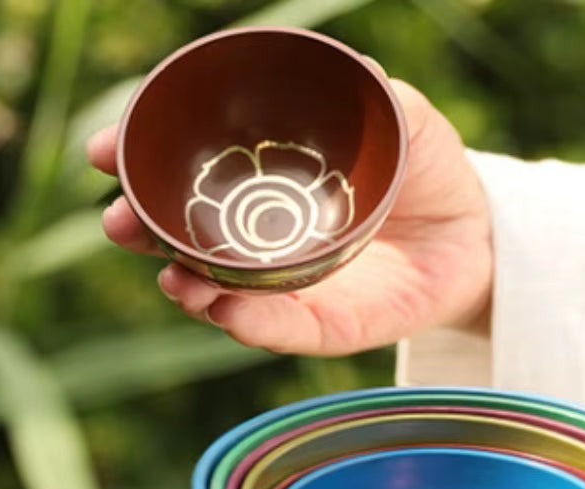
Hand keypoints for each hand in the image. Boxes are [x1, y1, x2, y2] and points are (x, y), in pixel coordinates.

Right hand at [87, 79, 492, 355]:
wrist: (480, 237)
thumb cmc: (434, 173)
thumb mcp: (407, 121)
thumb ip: (374, 95)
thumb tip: (345, 63)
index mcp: (273, 184)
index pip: (196, 172)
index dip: (146, 162)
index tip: (104, 152)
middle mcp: (270, 237)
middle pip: (192, 238)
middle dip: (147, 232)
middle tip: (120, 223)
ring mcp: (295, 285)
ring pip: (225, 292)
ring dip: (190, 286)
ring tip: (175, 278)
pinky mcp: (329, 326)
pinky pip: (284, 328)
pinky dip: (250, 321)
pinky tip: (224, 308)